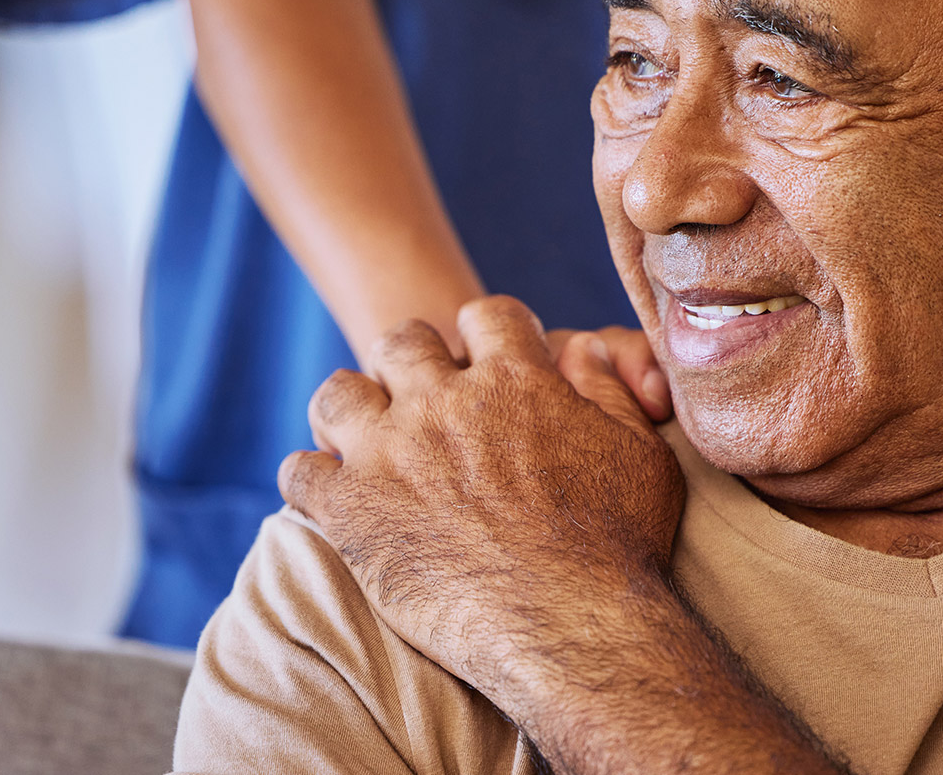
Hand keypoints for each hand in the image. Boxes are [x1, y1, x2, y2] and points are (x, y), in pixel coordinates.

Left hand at [279, 296, 685, 696]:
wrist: (570, 627)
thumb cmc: (618, 548)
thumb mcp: (641, 454)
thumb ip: (609, 392)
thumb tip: (583, 351)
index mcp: (516, 379)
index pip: (487, 316)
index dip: (487, 334)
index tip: (485, 361)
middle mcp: (445, 401)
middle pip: (404, 341)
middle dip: (410, 362)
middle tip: (419, 399)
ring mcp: (390, 450)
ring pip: (338, 392)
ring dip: (349, 409)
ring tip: (360, 438)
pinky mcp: (350, 507)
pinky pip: (300, 471)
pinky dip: (309, 478)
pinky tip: (327, 495)